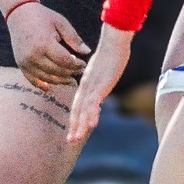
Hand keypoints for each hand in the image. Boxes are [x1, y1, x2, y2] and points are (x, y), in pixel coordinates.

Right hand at [9, 1, 90, 89]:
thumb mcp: (61, 22)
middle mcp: (33, 55)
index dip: (76, 65)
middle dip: (70, 73)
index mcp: (44, 44)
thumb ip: (74, 38)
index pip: (65, 61)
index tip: (84, 64)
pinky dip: (43, 85)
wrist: (19, 14)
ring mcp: (25, 62)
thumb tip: (87, 52)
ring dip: (60, 81)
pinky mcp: (21, 65)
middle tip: (80, 73)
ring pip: (46, 78)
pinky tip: (51, 87)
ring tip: (70, 81)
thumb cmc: (42, 16)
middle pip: (57, 71)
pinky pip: (33, 80)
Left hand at [66, 24, 132, 148]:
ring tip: (75, 139)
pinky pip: (94, 102)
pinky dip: (92, 115)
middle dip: (74, 126)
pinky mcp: (101, 85)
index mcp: (86, 84)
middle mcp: (87, 87)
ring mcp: (93, 86)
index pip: (78, 105)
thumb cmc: (111, 53)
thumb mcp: (102, 70)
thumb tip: (99, 86)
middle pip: (78, 110)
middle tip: (70, 141)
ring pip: (84, 109)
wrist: (114, 41)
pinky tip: (91, 126)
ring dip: (80, 125)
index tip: (73, 131)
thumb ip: (99, 80)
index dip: (75, 119)